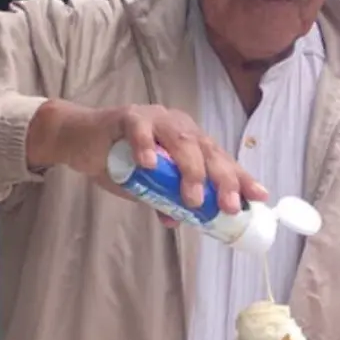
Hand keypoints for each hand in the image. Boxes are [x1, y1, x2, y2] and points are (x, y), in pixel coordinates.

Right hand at [27, 101, 266, 212]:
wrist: (81, 141)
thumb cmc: (118, 162)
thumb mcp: (146, 187)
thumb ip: (163, 200)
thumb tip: (178, 222)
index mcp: (190, 142)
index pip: (221, 160)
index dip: (241, 178)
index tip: (259, 197)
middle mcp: (179, 127)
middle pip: (208, 151)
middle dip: (221, 179)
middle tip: (226, 206)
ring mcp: (155, 119)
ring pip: (181, 141)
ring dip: (189, 170)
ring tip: (191, 198)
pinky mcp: (128, 117)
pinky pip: (141, 130)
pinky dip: (146, 146)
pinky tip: (150, 165)